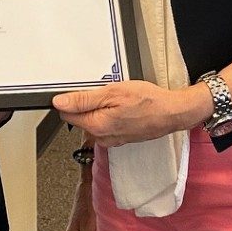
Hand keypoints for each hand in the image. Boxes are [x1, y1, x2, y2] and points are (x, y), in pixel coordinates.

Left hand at [51, 80, 205, 145]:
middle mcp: (101, 137)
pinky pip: (106, 125)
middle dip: (88, 103)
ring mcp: (111, 140)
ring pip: (93, 121)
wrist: (171, 113)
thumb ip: (83, 99)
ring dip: (100, 109)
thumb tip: (60, 103)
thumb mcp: (113, 92)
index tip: (83, 90)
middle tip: (107, 92)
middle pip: (79, 118)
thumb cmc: (147, 101)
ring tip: (118, 100)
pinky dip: (110, 115)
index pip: (66, 114)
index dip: (71, 99)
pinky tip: (123, 108)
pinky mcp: (119, 139)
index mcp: (96, 126)